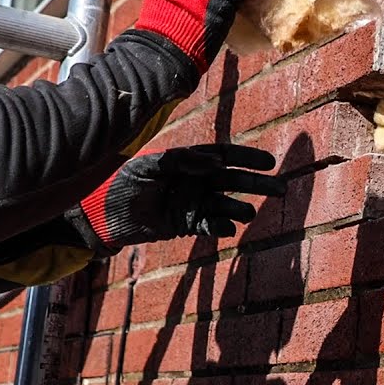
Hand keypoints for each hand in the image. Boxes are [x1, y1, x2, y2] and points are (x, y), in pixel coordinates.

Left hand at [72, 144, 285, 253]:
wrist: (103, 215)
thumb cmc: (122, 183)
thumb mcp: (148, 166)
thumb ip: (180, 160)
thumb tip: (214, 162)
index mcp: (188, 161)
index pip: (224, 156)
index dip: (248, 158)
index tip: (269, 163)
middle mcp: (195, 181)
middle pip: (233, 181)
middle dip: (257, 184)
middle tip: (281, 189)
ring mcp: (192, 203)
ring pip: (225, 205)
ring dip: (240, 208)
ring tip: (251, 214)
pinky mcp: (185, 224)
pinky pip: (210, 225)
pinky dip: (221, 227)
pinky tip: (229, 228)